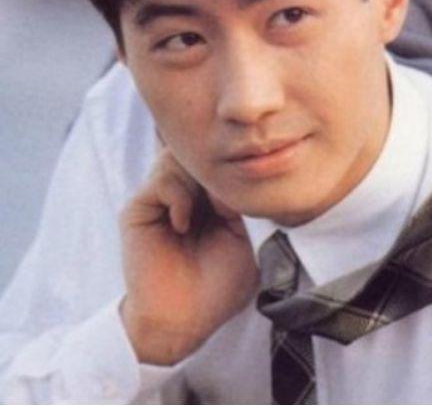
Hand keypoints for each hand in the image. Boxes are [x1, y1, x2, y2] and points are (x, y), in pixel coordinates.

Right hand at [119, 147, 257, 364]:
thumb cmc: (220, 286)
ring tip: (211, 212)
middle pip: (201, 154)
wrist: (183, 320)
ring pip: (180, 158)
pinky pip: (160, 180)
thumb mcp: (246, 240)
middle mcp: (187, 194)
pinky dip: (177, 195)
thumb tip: (234, 171)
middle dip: (219, 169)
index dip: (238, 166)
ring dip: (199, 180)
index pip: (223, 161)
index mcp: (213, 200)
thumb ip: (241, 202)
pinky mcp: (139, 208)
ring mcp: (161, 199)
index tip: (251, 184)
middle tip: (229, 200)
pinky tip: (184, 223)